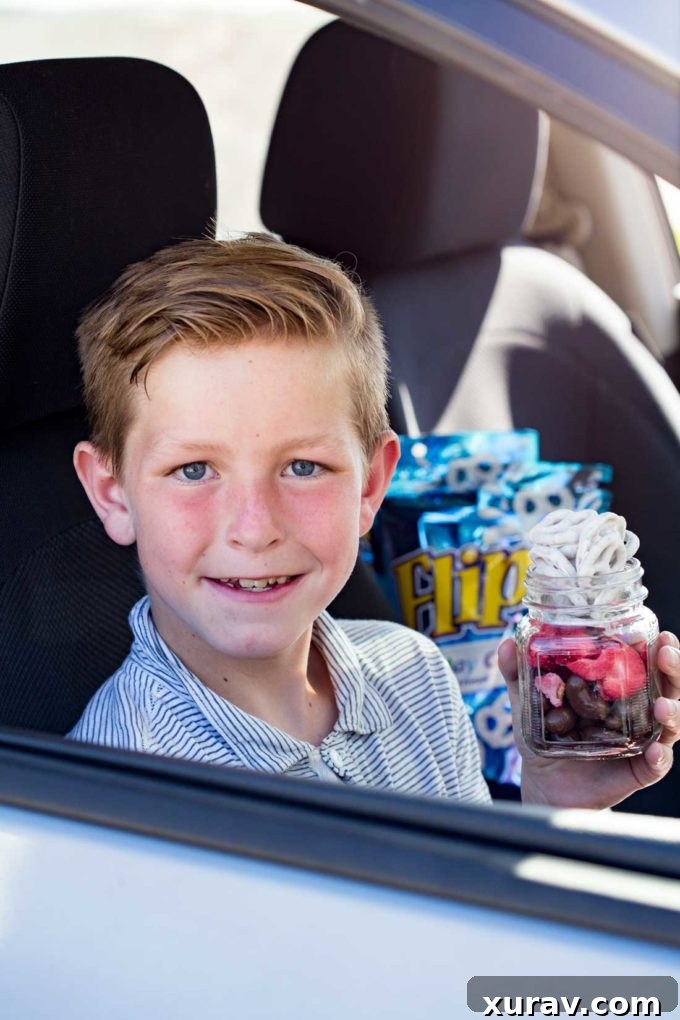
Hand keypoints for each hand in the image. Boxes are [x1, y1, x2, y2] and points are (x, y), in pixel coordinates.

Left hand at [497, 631, 679, 808]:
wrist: (544, 784)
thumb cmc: (545, 739)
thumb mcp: (529, 704)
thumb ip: (518, 675)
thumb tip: (505, 644)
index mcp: (617, 690)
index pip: (644, 662)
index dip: (655, 647)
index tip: (657, 632)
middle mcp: (636, 712)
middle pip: (665, 686)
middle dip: (672, 669)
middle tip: (665, 653)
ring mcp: (641, 740)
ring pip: (669, 723)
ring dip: (672, 710)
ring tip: (663, 705)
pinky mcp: (639, 770)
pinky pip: (656, 764)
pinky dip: (660, 758)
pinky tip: (656, 751)